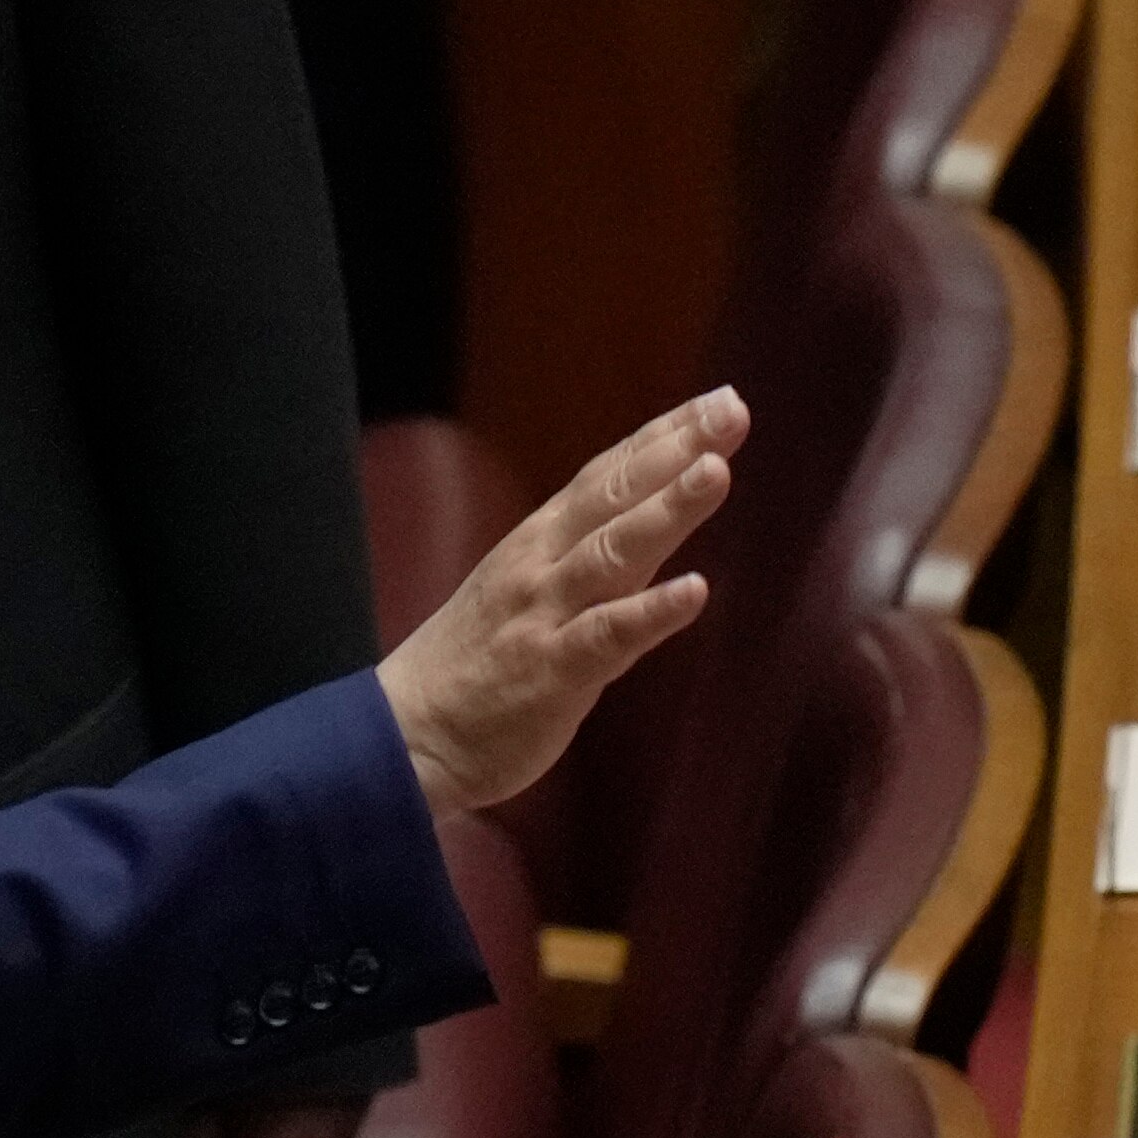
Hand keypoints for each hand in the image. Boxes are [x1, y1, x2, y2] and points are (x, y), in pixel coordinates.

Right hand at [376, 386, 743, 815]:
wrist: (407, 736)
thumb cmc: (474, 666)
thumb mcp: (527, 590)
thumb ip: (587, 556)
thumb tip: (650, 525)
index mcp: (539, 542)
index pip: (609, 475)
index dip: (664, 436)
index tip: (719, 401)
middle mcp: (542, 564)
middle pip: (614, 495)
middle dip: (676, 448)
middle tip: (731, 408)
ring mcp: (544, 615)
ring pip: (612, 553)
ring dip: (665, 510)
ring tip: (716, 470)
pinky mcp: (551, 672)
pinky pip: (606, 637)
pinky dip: (650, 612)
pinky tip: (695, 591)